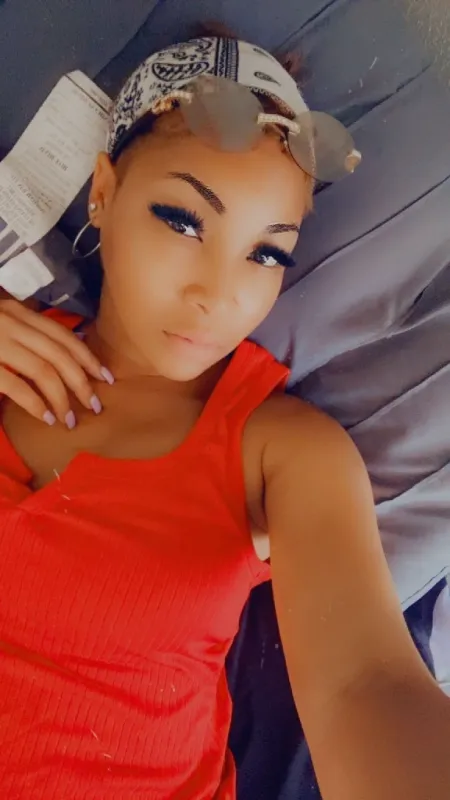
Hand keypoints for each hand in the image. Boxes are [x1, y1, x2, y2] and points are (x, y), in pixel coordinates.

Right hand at [0, 298, 113, 428]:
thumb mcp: (0, 323)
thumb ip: (24, 335)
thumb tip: (60, 360)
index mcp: (16, 312)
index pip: (63, 335)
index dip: (88, 358)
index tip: (105, 377)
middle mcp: (9, 322)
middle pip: (59, 355)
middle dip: (81, 383)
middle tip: (94, 405)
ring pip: (42, 370)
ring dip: (61, 398)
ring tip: (68, 419)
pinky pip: (15, 385)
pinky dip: (34, 403)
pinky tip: (44, 416)